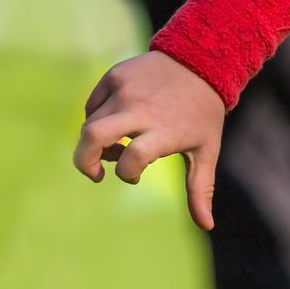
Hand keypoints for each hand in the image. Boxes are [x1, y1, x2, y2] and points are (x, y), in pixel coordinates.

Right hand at [73, 51, 226, 230]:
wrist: (201, 62)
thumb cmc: (204, 115)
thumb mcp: (206, 151)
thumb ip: (201, 189)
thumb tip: (206, 226)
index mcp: (164, 131)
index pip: (132, 158)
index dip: (127, 174)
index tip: (134, 176)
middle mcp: (140, 110)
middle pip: (92, 136)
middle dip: (83, 160)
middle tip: (94, 173)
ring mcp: (124, 90)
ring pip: (90, 122)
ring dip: (96, 142)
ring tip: (117, 146)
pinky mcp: (114, 76)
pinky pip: (93, 104)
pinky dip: (97, 120)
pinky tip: (116, 124)